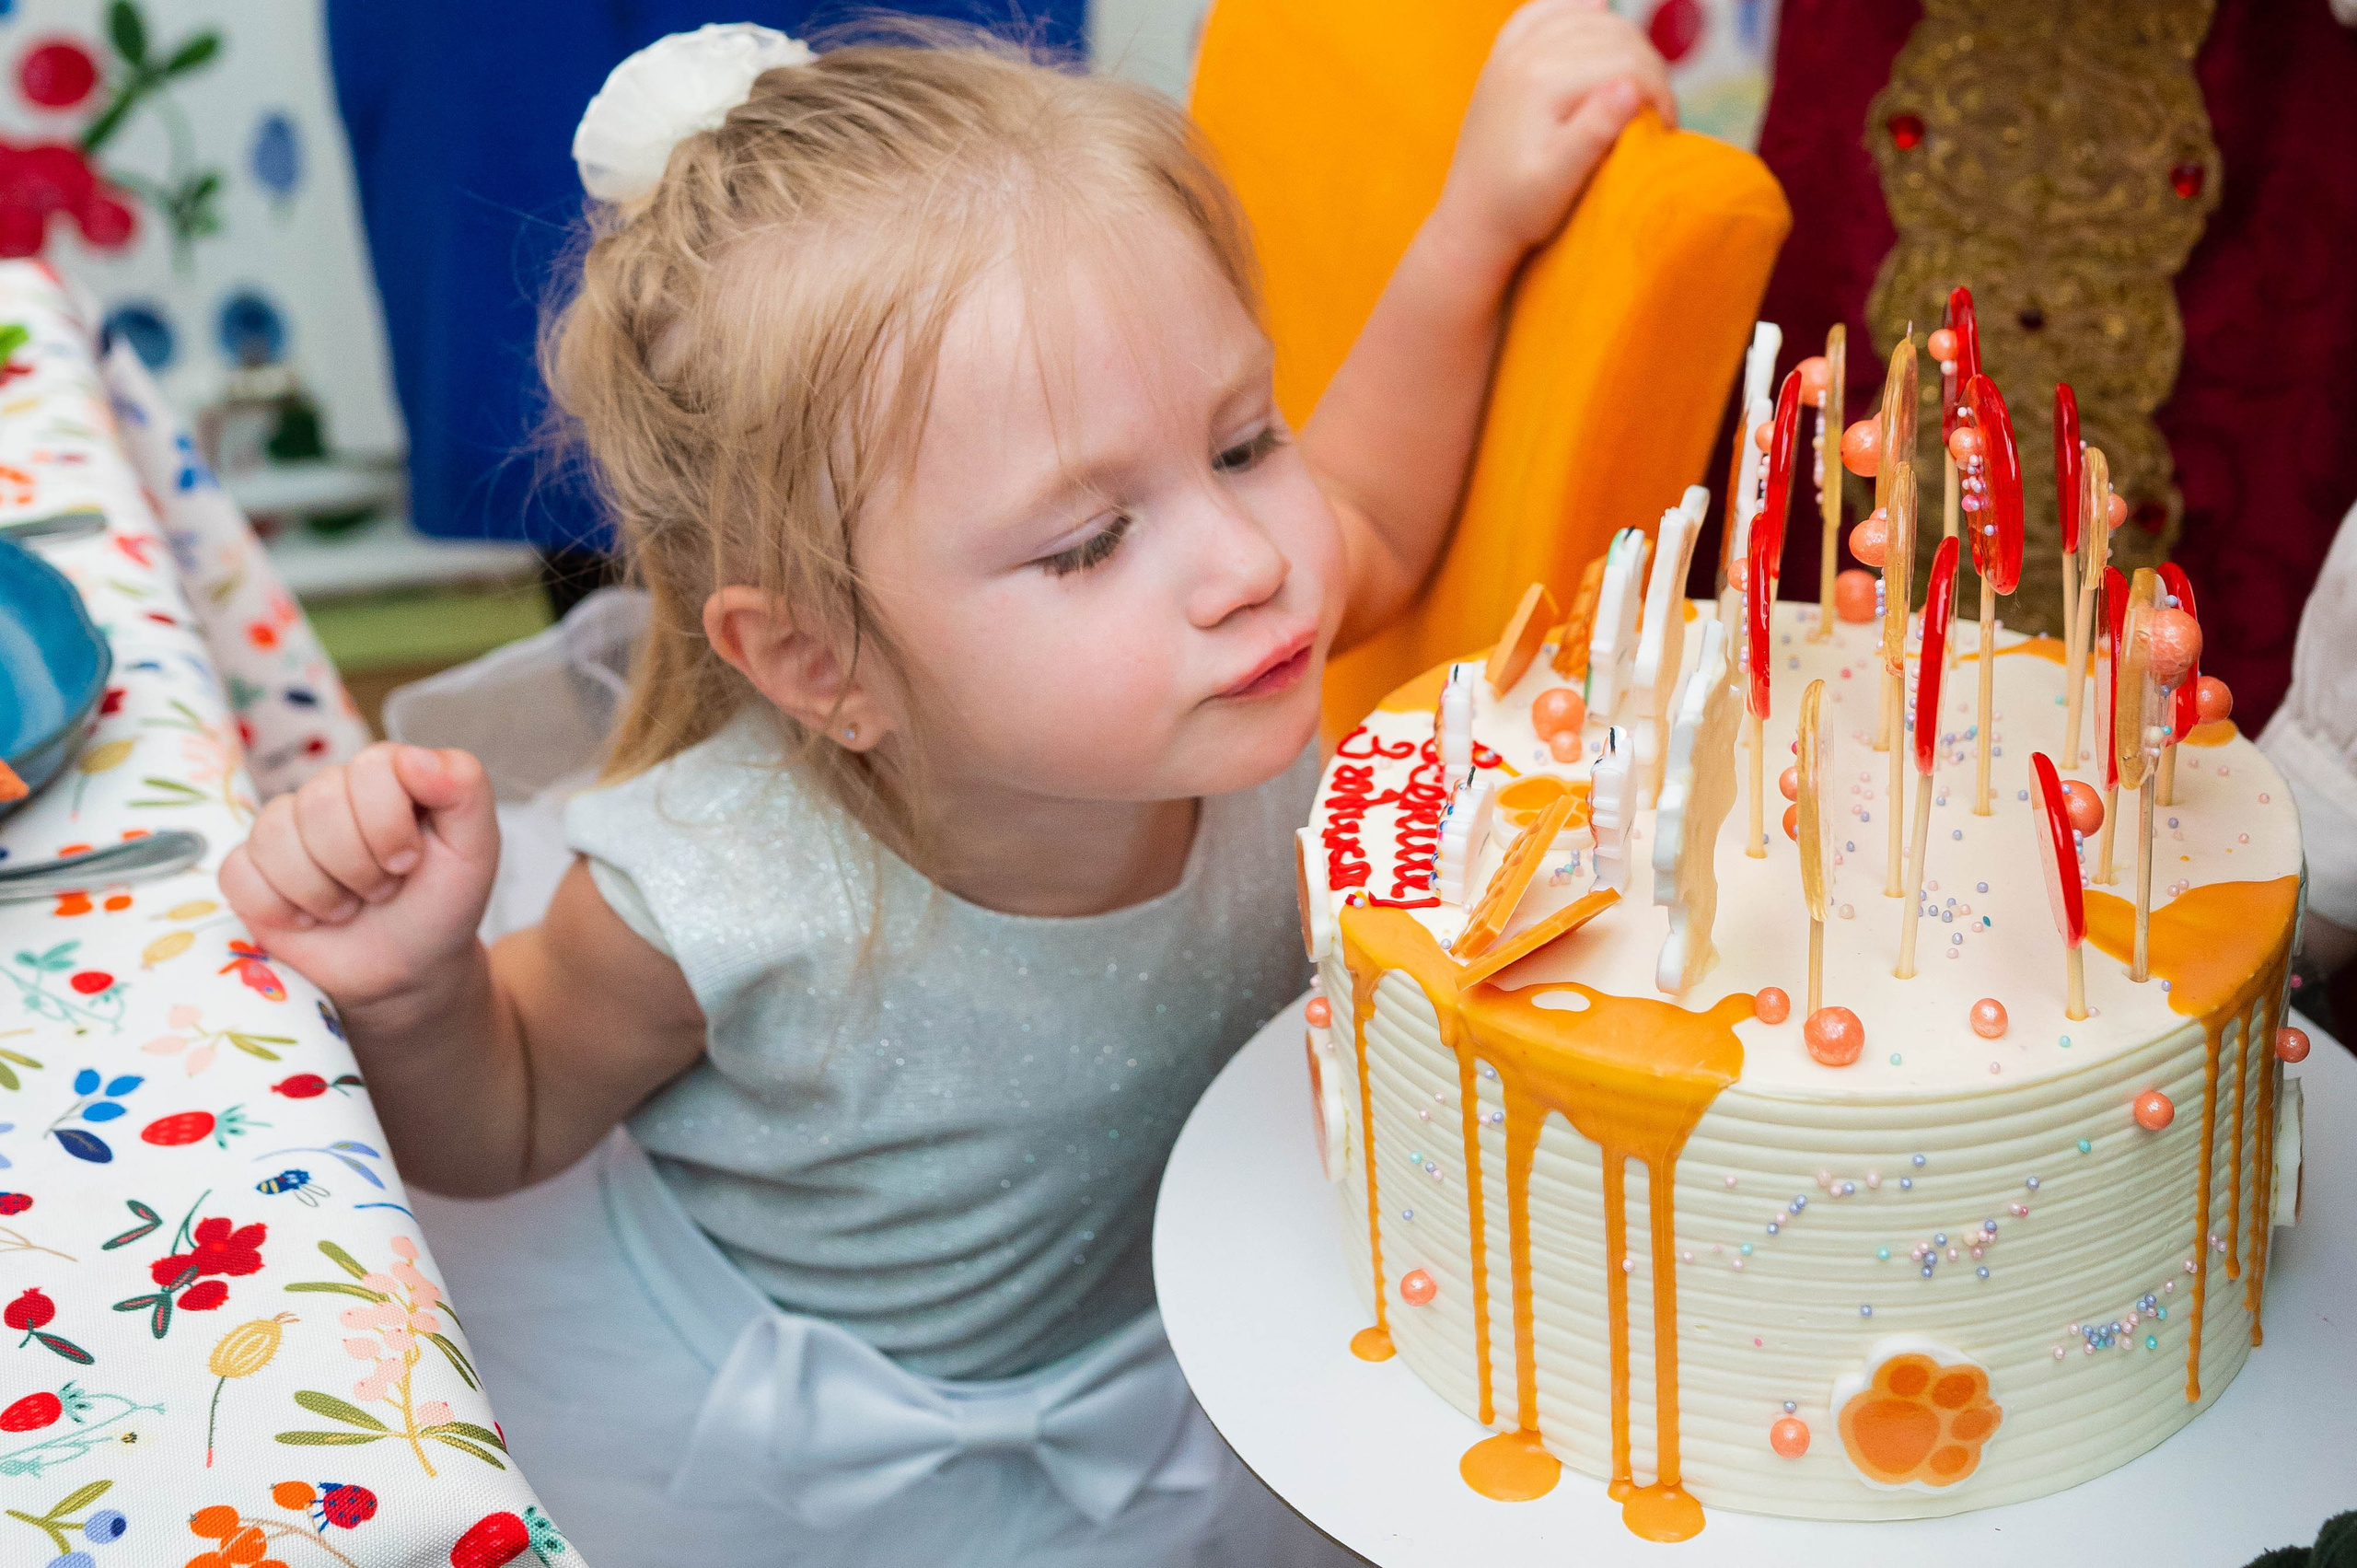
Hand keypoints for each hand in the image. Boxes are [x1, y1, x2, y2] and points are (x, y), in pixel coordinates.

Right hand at [220, 744, 499, 1012]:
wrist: (406, 968)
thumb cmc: (440, 903)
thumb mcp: (475, 848)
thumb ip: (465, 788)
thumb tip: (415, 757)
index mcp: (385, 774)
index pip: (369, 768)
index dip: (389, 825)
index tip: (410, 862)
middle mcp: (330, 791)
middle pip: (319, 803)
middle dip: (359, 865)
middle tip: (382, 889)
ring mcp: (284, 829)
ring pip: (274, 837)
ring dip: (323, 892)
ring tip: (349, 906)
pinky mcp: (249, 870)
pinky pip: (239, 872)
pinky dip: (279, 909)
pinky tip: (308, 919)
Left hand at [1437, 0, 1676, 262]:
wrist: (1471, 222)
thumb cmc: (1520, 209)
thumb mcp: (1561, 182)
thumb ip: (1595, 133)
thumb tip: (1631, 88)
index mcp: (1542, 81)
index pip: (1627, 63)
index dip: (1660, 93)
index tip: (1667, 132)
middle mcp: (1524, 54)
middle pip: (1614, 36)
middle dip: (1649, 70)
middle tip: (1658, 114)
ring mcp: (1510, 52)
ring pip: (1587, 17)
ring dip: (1623, 42)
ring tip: (1638, 85)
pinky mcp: (1503, 58)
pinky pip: (1541, 13)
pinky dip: (1573, 8)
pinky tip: (1596, 10)